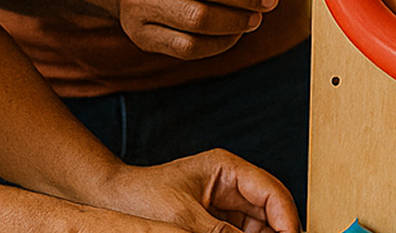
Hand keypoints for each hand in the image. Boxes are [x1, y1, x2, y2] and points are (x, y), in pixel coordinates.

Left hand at [93, 150, 300, 232]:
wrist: (108, 201)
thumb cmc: (139, 197)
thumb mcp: (183, 219)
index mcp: (227, 169)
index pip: (271, 191)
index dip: (287, 217)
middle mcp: (230, 183)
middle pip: (269, 208)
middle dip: (278, 229)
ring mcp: (222, 202)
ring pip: (259, 224)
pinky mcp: (213, 219)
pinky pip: (241, 232)